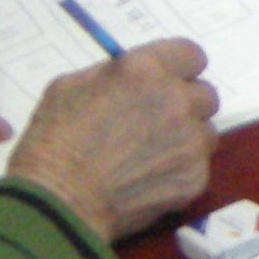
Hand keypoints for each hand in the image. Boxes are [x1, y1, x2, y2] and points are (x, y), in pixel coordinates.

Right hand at [5, 39, 219, 239]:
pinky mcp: (195, 177)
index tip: (168, 81)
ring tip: (152, 154)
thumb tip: (128, 75)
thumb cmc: (53, 142)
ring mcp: (190, 142)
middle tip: (157, 121)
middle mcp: (176, 101)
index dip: (180, 69)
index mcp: (145, 71)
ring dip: (186, 138)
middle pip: (205, 94)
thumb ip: (111, 74)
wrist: (60, 203)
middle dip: (185, 104)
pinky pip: (197, 166)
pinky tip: (149, 179)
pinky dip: (179, 170)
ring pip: (205, 131)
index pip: (192, 55)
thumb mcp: (70, 87)